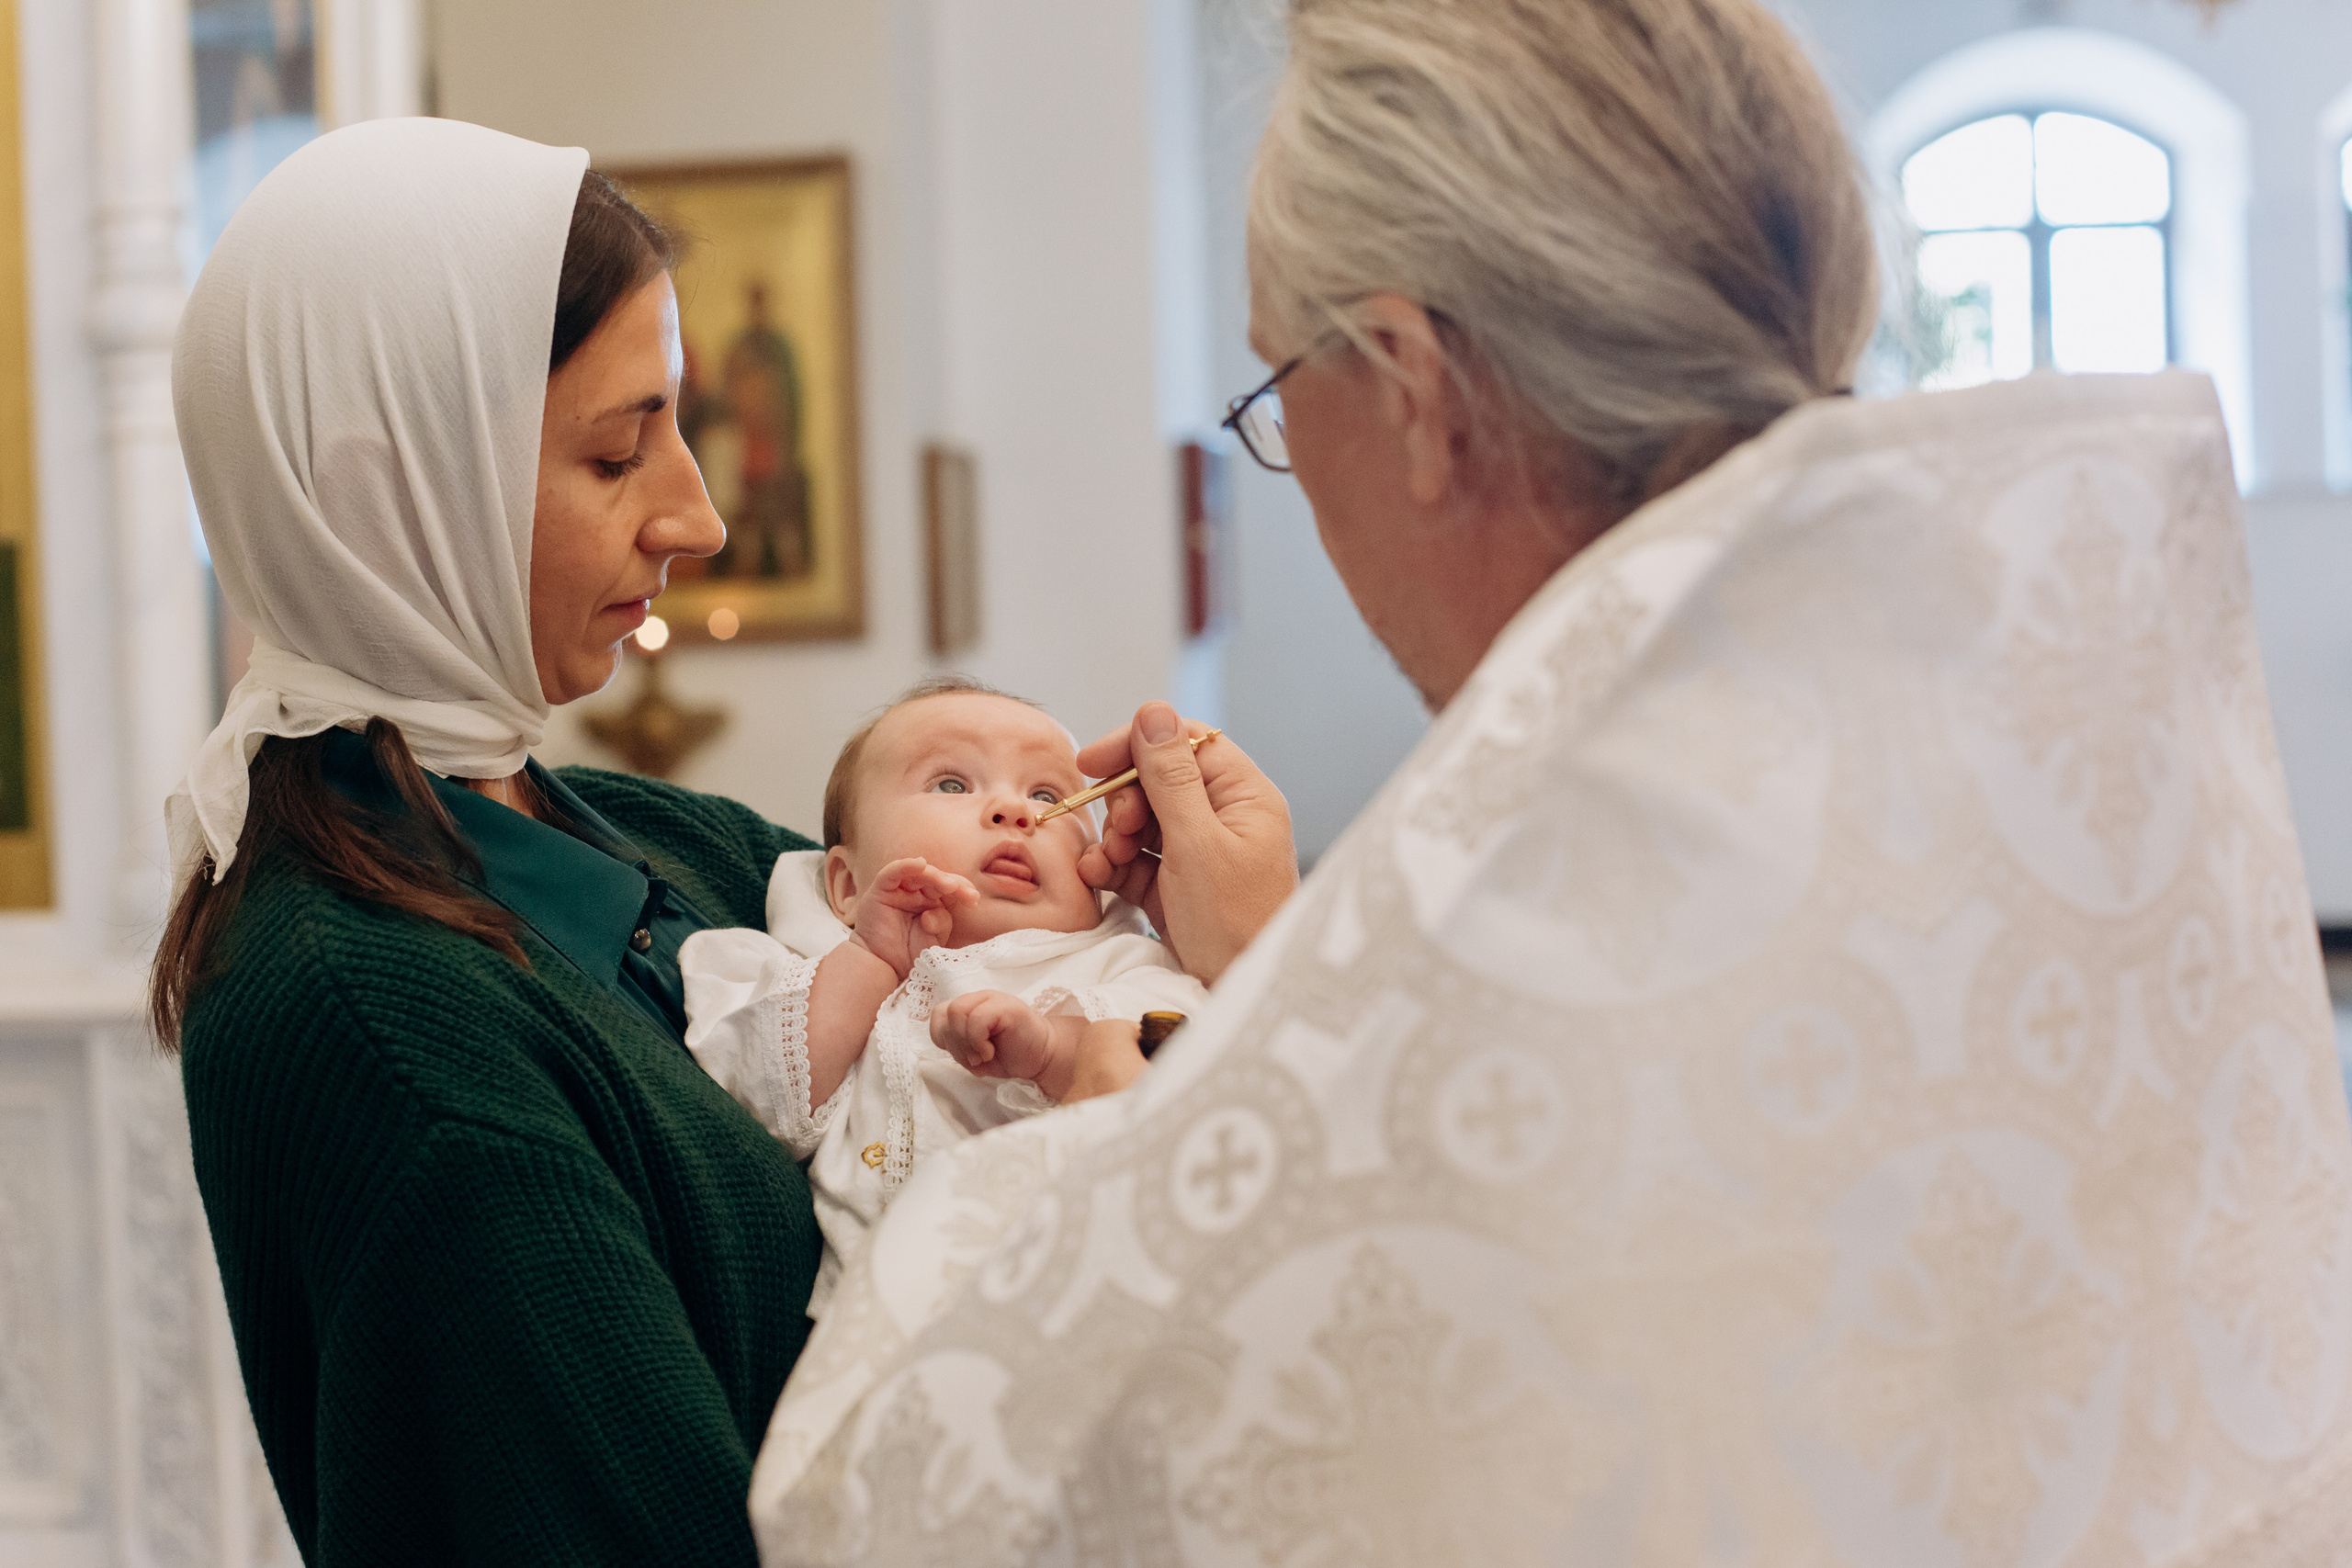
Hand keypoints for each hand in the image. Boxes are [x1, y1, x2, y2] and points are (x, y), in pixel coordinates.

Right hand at [849, 857, 976, 979]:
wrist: (885, 968)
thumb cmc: (909, 955)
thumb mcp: (935, 938)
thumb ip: (942, 922)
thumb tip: (933, 912)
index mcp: (931, 902)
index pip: (949, 888)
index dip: (963, 890)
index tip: (973, 899)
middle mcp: (915, 893)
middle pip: (936, 879)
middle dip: (953, 883)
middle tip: (966, 893)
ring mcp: (898, 891)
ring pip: (918, 874)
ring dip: (936, 876)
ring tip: (949, 885)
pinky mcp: (880, 890)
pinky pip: (893, 872)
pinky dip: (906, 866)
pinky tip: (920, 864)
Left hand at [931, 990, 1056, 1083]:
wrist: (1042, 1057)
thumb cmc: (1009, 1055)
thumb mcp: (973, 1053)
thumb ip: (956, 1044)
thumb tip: (947, 1041)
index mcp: (968, 1007)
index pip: (938, 1015)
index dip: (944, 1039)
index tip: (963, 1055)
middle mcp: (978, 998)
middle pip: (946, 1013)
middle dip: (955, 1044)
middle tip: (975, 1059)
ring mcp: (992, 999)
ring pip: (957, 1011)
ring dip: (966, 1042)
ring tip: (983, 1055)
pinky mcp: (1006, 1006)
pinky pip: (977, 1019)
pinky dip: (978, 1041)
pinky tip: (989, 1052)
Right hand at [1075, 702, 1296, 983]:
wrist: (1238, 998)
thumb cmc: (1235, 924)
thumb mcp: (1197, 843)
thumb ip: (1171, 776)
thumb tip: (1153, 710)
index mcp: (1243, 797)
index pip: (1185, 742)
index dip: (1137, 746)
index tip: (1092, 764)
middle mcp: (1224, 819)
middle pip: (1156, 780)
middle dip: (1124, 802)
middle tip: (1117, 833)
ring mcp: (1199, 854)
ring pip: (1140, 821)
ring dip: (1113, 837)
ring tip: (1106, 864)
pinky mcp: (1176, 887)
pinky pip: (1135, 859)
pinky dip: (1112, 866)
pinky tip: (1099, 880)